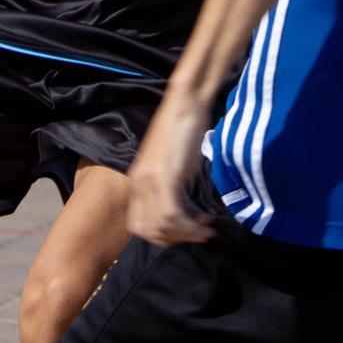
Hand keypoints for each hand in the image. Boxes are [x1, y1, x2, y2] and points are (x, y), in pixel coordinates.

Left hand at [126, 92, 215, 246]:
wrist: (185, 104)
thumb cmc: (183, 131)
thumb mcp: (173, 165)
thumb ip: (171, 189)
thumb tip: (184, 212)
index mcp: (136, 182)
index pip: (140, 226)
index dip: (163, 236)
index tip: (186, 232)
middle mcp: (138, 183)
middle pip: (149, 230)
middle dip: (176, 238)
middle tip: (198, 233)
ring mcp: (149, 180)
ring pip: (162, 225)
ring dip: (186, 233)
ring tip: (205, 228)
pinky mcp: (164, 176)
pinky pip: (172, 214)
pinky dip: (190, 224)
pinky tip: (205, 222)